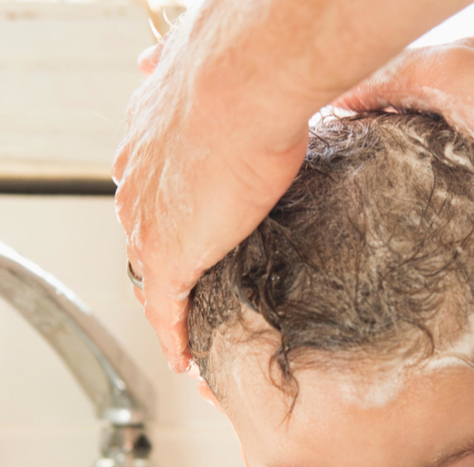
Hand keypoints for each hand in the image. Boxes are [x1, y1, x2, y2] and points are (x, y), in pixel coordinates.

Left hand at [114, 0, 473, 370]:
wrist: (248, 79)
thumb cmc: (251, 65)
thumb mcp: (243, 79)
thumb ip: (251, 94)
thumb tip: (299, 88)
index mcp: (155, 140)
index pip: (155, 197)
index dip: (171, 222)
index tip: (190, 240)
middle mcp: (141, 183)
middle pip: (146, 240)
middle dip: (166, 271)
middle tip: (188, 300)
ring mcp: (150, 220)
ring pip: (151, 280)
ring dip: (171, 312)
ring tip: (190, 339)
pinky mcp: (168, 254)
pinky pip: (164, 311)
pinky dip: (173, 338)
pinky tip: (184, 361)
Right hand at [340, 39, 473, 259]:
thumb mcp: (462, 73)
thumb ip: (399, 80)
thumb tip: (336, 98)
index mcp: (459, 91)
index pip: (385, 108)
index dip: (347, 132)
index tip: (302, 164)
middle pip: (406, 166)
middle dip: (368, 189)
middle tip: (320, 221)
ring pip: (434, 213)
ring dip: (405, 232)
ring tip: (353, 257)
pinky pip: (469, 249)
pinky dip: (446, 260)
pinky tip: (413, 275)